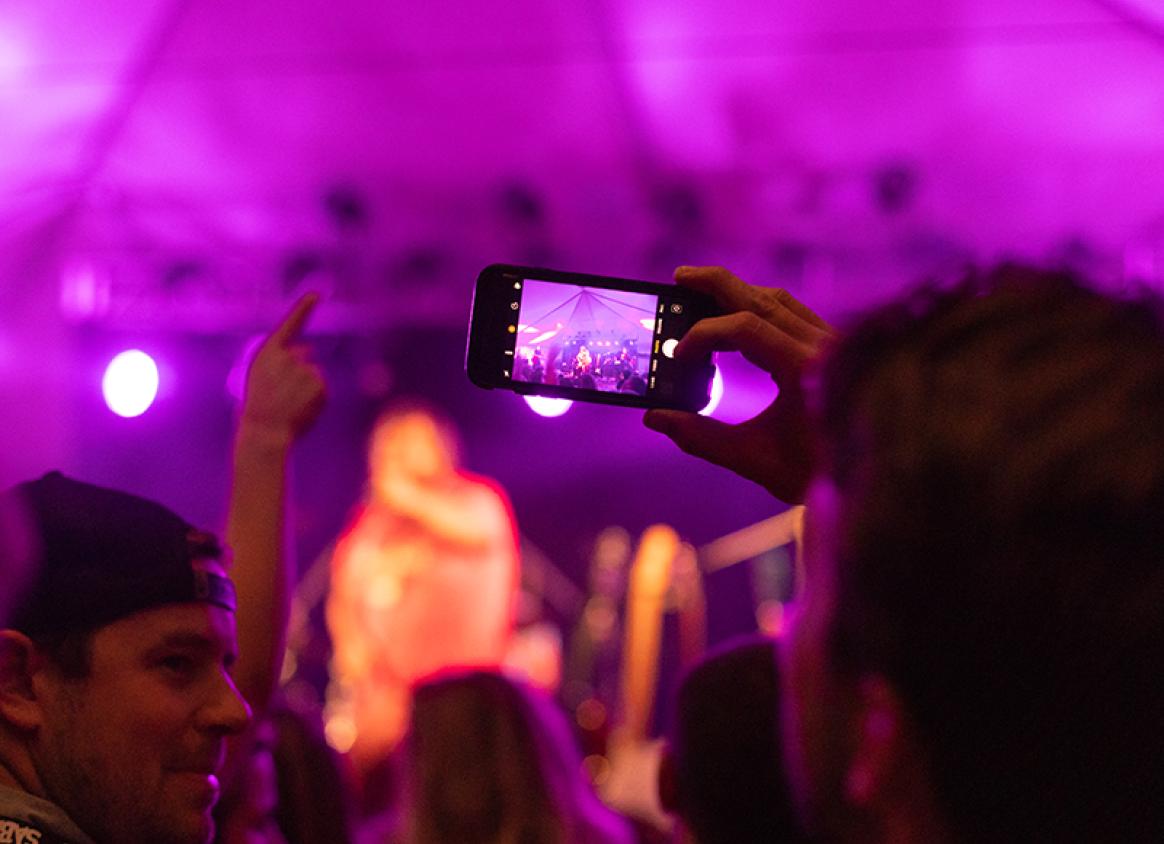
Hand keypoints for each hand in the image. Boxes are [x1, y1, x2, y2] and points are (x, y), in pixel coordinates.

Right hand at [241, 293, 326, 444]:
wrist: (264, 431)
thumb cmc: (259, 405)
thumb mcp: (263, 376)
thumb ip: (283, 359)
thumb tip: (307, 349)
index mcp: (268, 352)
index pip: (290, 325)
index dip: (304, 308)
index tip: (316, 294)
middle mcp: (288, 356)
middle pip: (304, 354)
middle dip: (299, 368)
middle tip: (282, 392)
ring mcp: (306, 369)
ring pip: (313, 373)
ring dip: (306, 386)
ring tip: (290, 402)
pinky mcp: (320, 384)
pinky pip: (322, 388)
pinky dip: (315, 398)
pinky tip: (301, 407)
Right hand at [643, 266, 833, 503]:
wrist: (876, 478)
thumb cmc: (818, 474)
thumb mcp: (754, 459)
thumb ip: (701, 438)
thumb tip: (655, 418)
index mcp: (806, 369)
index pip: (745, 328)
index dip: (703, 334)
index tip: (677, 356)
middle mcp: (824, 347)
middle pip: (762, 298)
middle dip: (716, 285)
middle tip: (678, 277)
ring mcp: (834, 344)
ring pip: (780, 301)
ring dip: (739, 293)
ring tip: (701, 292)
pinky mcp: (836, 348)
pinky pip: (794, 314)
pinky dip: (761, 309)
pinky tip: (738, 319)